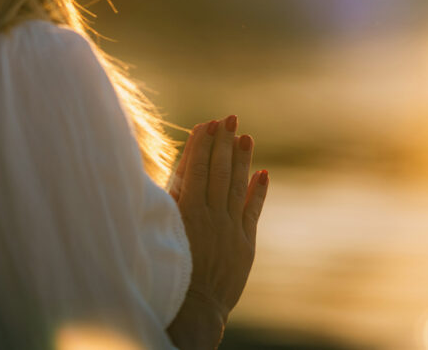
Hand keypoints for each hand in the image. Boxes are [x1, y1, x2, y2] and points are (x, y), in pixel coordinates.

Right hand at [169, 115, 267, 325]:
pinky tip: (262, 172)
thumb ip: (175, 196)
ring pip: (237, 187)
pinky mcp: (245, 245)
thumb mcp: (165, 228)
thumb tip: (185, 163)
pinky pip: (252, 212)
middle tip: (230, 118)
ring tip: (246, 137)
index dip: (203, 144)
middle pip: (219, 172)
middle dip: (224, 143)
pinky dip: (257, 191)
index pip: (197, 169)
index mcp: (187, 212)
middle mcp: (211, 217)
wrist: (192, 309)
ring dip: (242, 160)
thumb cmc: (169, 266)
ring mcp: (230, 231)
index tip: (208, 123)